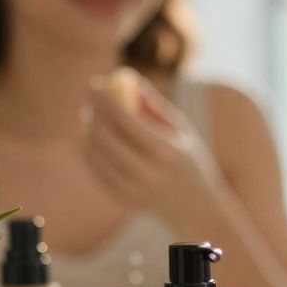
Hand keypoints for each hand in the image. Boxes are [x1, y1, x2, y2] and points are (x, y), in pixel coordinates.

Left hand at [81, 75, 225, 227]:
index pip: (127, 121)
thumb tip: (128, 79)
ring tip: (94, 120)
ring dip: (89, 132)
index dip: (106, 100)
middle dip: (94, 114)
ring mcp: (134, 190)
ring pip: (96, 154)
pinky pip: (96, 170)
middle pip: (106, 138)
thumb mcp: (182, 131)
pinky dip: (91, 151)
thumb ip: (155, 106)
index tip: (95, 84)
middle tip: (93, 102)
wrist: (197, 208)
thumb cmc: (190, 161)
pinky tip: (96, 140)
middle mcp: (150, 173)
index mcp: (168, 152)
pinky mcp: (123, 200)